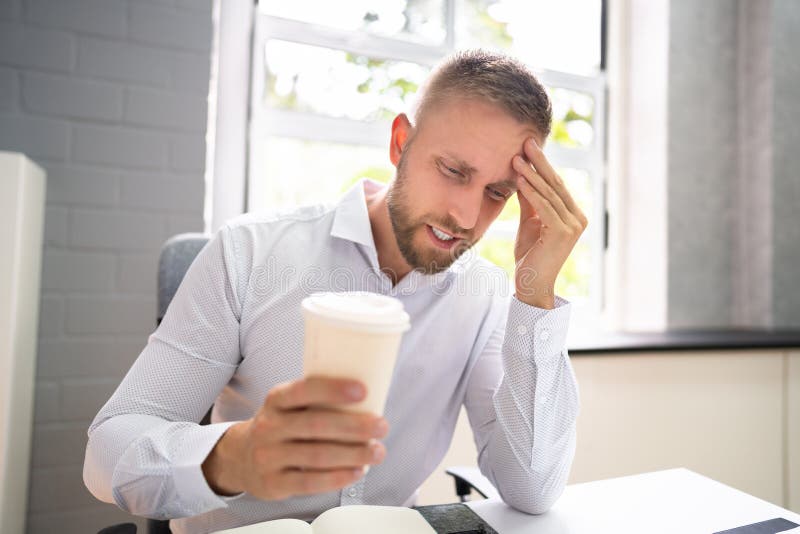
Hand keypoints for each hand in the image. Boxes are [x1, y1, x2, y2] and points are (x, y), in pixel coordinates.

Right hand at [202, 376, 388, 499]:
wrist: (241, 457)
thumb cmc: (281, 426)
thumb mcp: (289, 406)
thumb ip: (318, 401)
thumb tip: (369, 398)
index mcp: (276, 399)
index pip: (303, 390)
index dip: (333, 389)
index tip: (362, 390)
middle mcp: (269, 426)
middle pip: (316, 425)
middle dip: (354, 426)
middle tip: (382, 426)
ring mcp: (268, 456)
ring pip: (317, 456)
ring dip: (353, 454)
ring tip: (377, 451)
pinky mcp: (273, 483)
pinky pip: (309, 482)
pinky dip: (337, 477)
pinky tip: (357, 471)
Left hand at [512, 138, 587, 308]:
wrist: (531, 283)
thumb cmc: (530, 255)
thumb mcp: (529, 221)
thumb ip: (530, 200)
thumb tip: (523, 175)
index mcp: (573, 214)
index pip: (556, 184)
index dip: (542, 165)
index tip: (528, 146)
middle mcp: (578, 218)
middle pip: (556, 184)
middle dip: (540, 162)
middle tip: (526, 142)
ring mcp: (573, 225)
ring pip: (550, 194)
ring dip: (532, 175)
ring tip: (517, 158)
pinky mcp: (563, 232)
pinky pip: (545, 207)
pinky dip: (532, 192)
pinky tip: (520, 179)